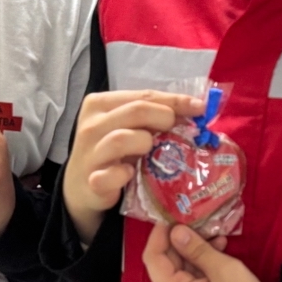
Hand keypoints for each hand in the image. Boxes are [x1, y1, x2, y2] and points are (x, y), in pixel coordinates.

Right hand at [62, 90, 203, 244]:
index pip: (142, 95)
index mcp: (99, 104)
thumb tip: (194, 108)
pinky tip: (130, 174)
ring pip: (122, 139)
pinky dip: (123, 174)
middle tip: (176, 129)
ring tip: (151, 150)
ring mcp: (89, 153)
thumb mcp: (127, 127)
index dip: (174, 100)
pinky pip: (110, 175)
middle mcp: (91, 125)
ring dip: (145, 143)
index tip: (199, 107)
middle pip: (135, 111)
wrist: (82, 186)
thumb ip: (151, 115)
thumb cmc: (111, 151)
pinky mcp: (91, 181)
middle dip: (164, 117)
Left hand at [143, 224, 281, 281]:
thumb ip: (197, 250)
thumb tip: (175, 231)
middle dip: (180, 240)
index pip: (152, 258)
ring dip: (194, 251)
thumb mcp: (225, 271)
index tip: (172, 214)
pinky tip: (219, 251)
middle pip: (165, 264)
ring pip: (180, 272)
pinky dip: (201, 266)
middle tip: (198, 220)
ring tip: (216, 235)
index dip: (159, 234)